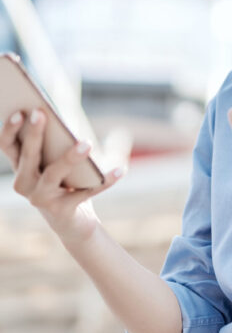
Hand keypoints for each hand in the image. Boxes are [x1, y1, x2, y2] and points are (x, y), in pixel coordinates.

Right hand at [0, 109, 124, 244]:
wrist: (74, 222)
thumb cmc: (69, 180)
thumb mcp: (66, 156)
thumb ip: (70, 136)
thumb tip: (91, 115)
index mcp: (22, 165)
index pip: (8, 144)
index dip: (10, 128)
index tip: (19, 111)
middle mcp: (24, 183)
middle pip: (28, 156)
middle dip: (34, 134)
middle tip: (41, 113)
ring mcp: (41, 198)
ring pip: (53, 174)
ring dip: (70, 157)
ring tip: (87, 143)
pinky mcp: (62, 210)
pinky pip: (86, 193)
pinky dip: (105, 181)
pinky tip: (120, 170)